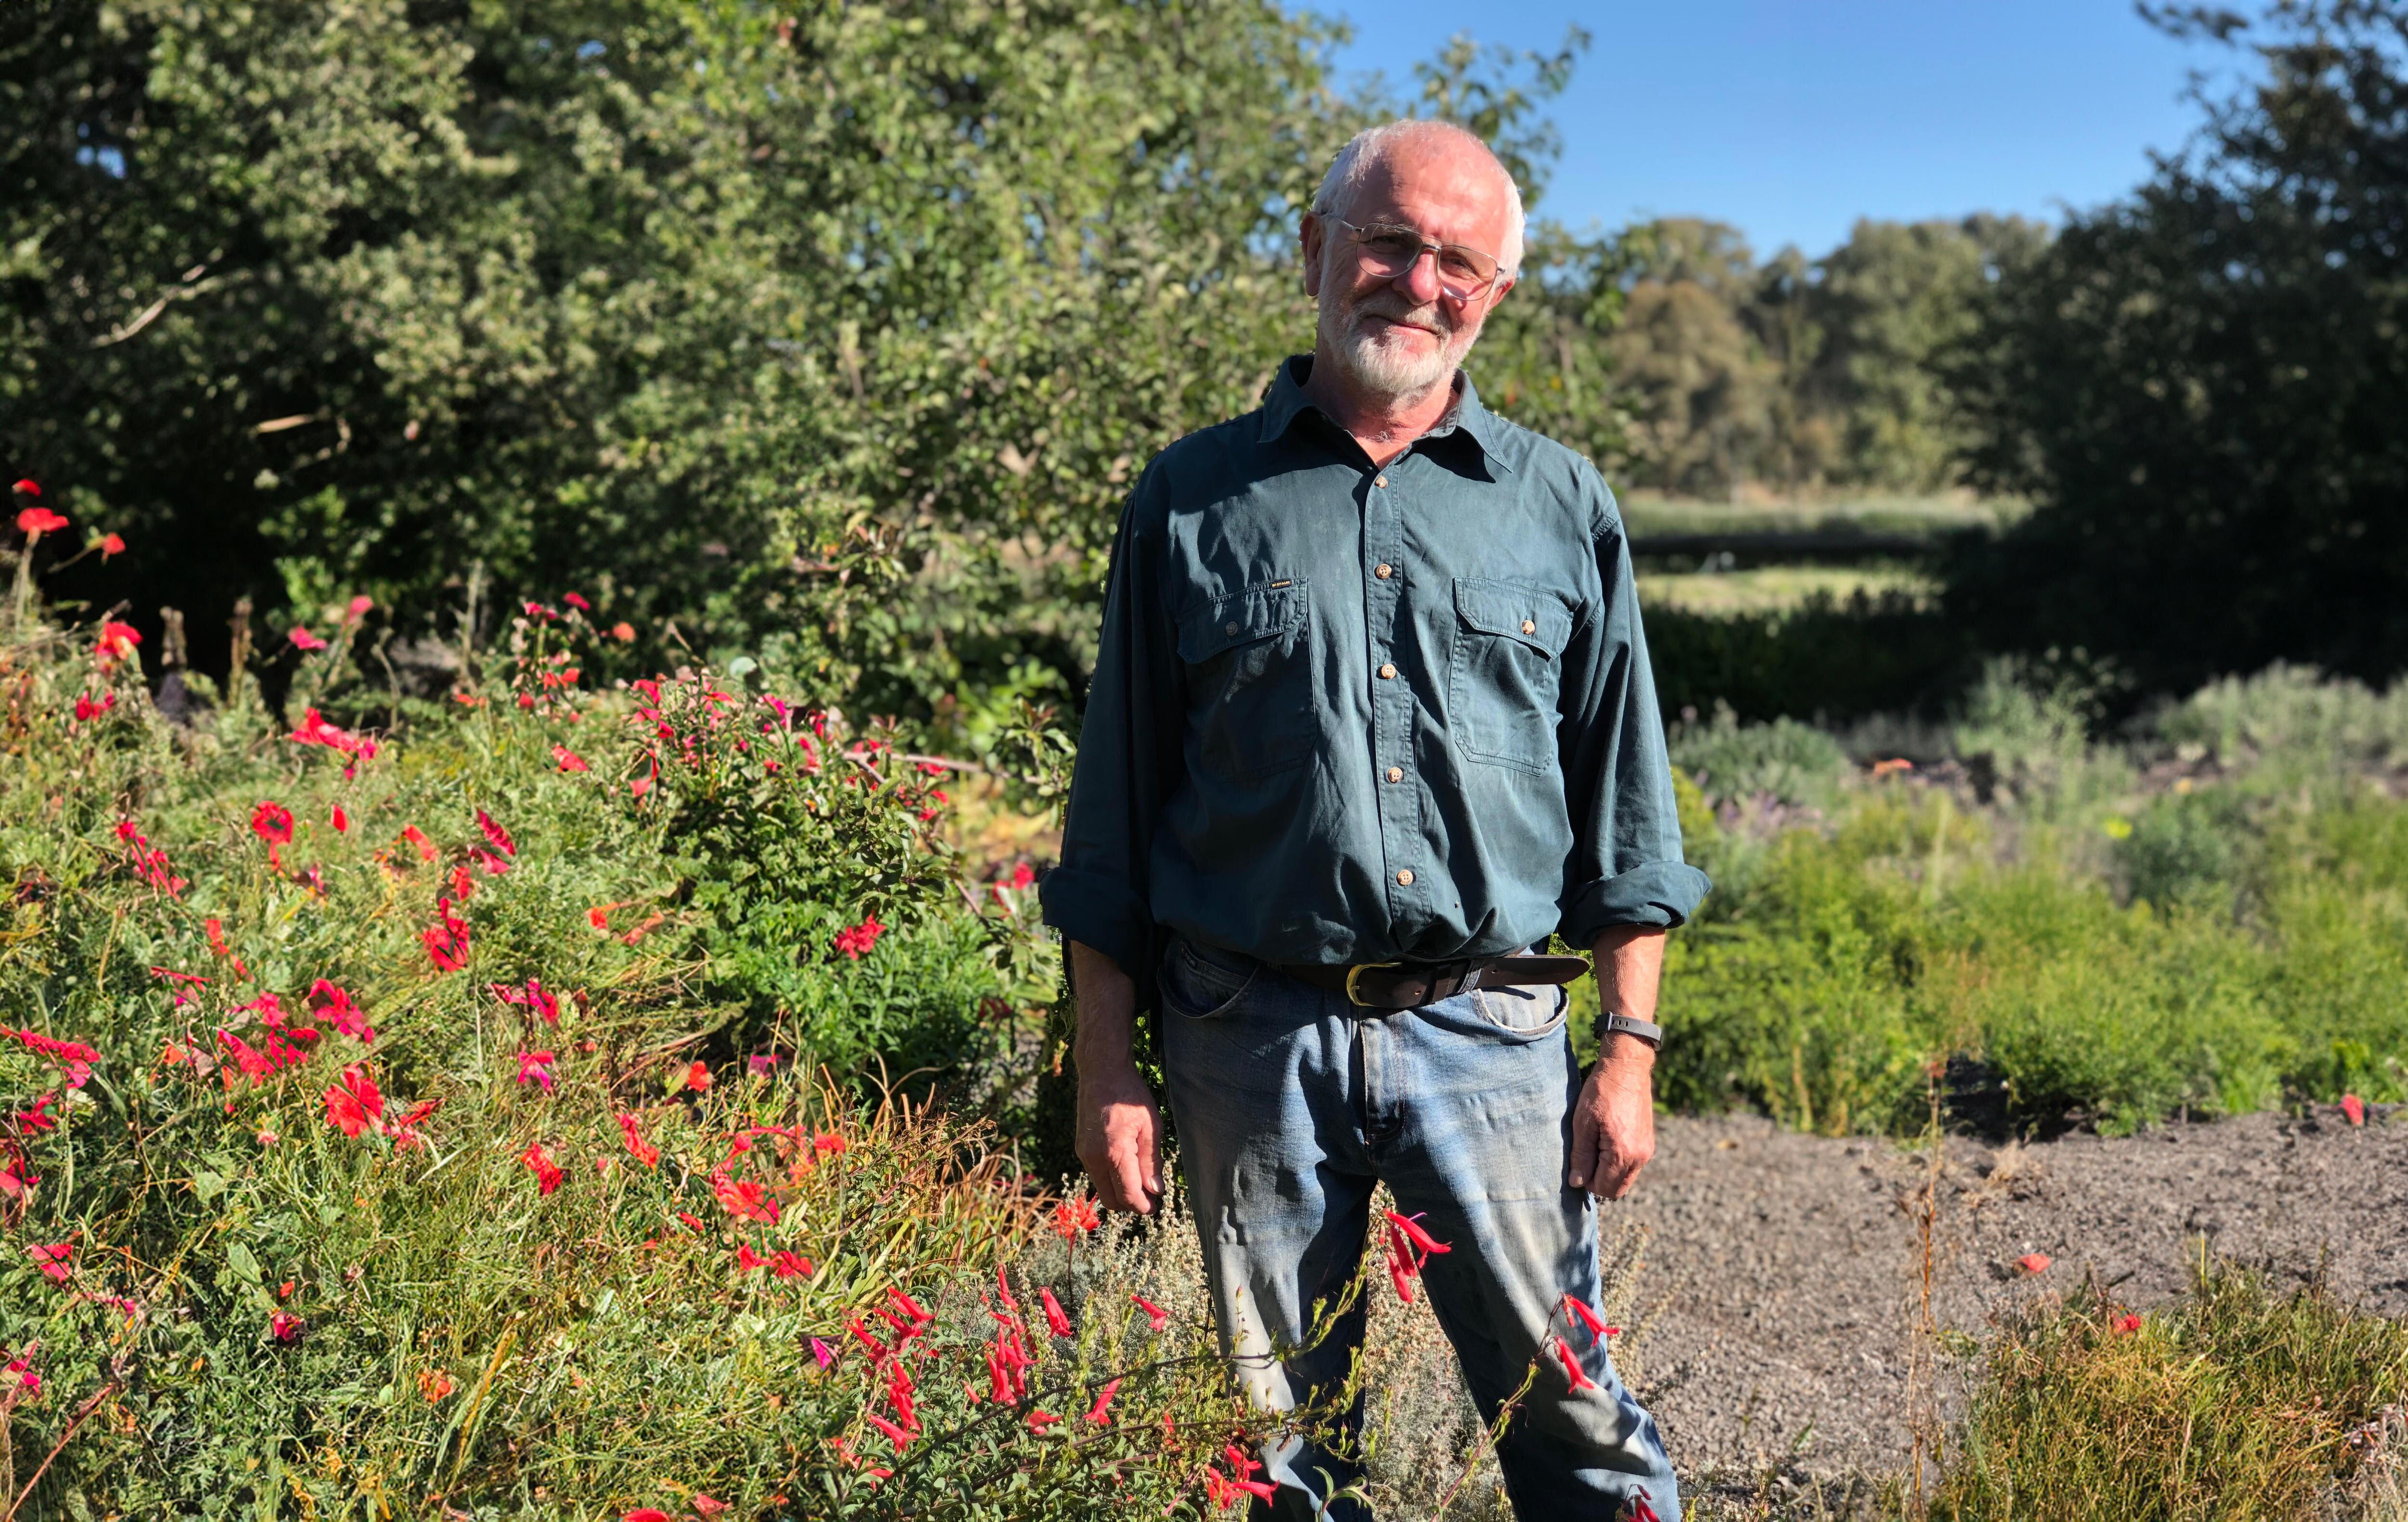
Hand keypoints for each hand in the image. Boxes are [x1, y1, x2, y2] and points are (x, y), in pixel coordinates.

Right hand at [1076, 1057, 1164, 1214]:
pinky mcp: (1081, 1149)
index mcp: (1114, 1152)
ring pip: (1102, 1189)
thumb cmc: (1130, 1095)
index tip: (1156, 1208)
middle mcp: (1093, 1158)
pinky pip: (1096, 1175)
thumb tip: (1155, 1190)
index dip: (1143, 1207)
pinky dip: (1111, 1180)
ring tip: (1141, 1183)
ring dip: (1120, 1193)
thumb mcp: (1150, 1126)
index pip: (1127, 1195)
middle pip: (1111, 1199)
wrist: (1101, 1072)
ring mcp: (1084, 1154)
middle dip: (1130, 1205)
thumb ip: (1151, 1161)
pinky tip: (1127, 1169)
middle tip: (1150, 1199)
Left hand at [1567, 1036, 1655, 1198]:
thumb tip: (1576, 1183)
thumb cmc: (1601, 1092)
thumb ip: (1581, 1156)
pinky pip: (1632, 1165)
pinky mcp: (1649, 1143)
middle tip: (1585, 1156)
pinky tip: (1607, 1139)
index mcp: (1622, 1153)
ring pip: (1625, 1178)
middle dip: (1599, 1180)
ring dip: (1609, 1171)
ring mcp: (1647, 1150)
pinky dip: (1619, 1162)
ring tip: (1596, 1144)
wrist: (1626, 1068)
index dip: (1586, 1181)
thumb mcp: (1583, 1123)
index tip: (1578, 1161)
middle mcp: (1639, 1157)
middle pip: (1617, 1189)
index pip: (1603, 1188)